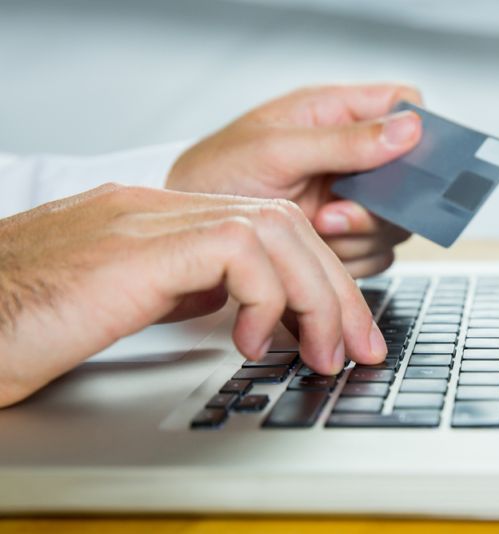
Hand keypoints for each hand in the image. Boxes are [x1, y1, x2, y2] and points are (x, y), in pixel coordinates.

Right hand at [0, 184, 386, 407]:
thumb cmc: (22, 325)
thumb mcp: (123, 302)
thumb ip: (182, 287)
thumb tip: (239, 302)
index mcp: (158, 219)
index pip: (267, 224)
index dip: (316, 278)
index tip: (341, 329)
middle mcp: (157, 209)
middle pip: (283, 221)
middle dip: (335, 289)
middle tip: (357, 347)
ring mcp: (144, 220)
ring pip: (274, 228)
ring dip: (314, 297)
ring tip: (321, 352)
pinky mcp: (134, 246)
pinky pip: (235, 251)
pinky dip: (264, 297)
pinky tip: (253, 342)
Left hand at [166, 84, 423, 276]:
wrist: (191, 237)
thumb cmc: (214, 174)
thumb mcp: (276, 149)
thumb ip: (344, 141)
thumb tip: (410, 129)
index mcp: (337, 114)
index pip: (405, 105)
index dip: (417, 130)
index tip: (406, 163)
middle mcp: (350, 155)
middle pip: (411, 174)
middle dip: (383, 201)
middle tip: (339, 210)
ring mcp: (350, 198)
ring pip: (396, 220)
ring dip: (363, 233)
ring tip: (318, 225)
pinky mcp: (344, 237)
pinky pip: (378, 254)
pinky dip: (354, 258)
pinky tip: (321, 247)